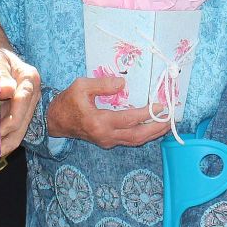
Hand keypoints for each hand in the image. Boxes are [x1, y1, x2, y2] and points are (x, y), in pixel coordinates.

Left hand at [0, 40, 40, 150]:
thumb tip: (7, 90)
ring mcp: (26, 103)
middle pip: (23, 123)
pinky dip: (1, 138)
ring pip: (19, 130)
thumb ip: (1, 74)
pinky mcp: (17, 110)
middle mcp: (32, 94)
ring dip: (4, 144)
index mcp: (30, 80)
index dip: (8, 123)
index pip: (22, 106)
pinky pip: (11, 127)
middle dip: (7, 141)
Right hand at [46, 76, 170, 148]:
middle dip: (156, 129)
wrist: (55, 121)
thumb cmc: (67, 102)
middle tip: (170, 119)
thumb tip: (123, 84)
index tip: (160, 105)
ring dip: (152, 134)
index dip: (147, 113)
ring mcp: (107, 141)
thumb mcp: (81, 86)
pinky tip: (151, 128)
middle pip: (137, 136)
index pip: (129, 119)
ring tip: (166, 125)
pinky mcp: (107, 142)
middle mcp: (105, 135)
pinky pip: (128, 140)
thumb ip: (103, 84)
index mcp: (99, 121)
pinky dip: (142, 135)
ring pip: (134, 141)